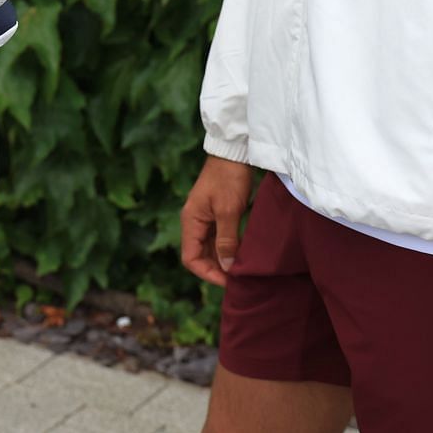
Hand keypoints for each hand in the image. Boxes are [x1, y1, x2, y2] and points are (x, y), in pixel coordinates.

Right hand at [179, 155, 256, 286]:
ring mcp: (205, 217)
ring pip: (210, 247)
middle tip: (239, 278)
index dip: (207, 273)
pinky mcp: (216, 213)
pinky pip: (218, 238)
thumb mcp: (228, 211)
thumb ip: (226, 240)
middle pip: (200, 255)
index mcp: (191, 221)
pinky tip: (242, 252)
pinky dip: (228, 247)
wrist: (233, 152)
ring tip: (242, 268)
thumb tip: (226, 267)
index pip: (190, 258)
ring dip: (223, 259)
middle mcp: (194, 221)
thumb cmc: (228, 178)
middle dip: (216, 269)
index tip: (228, 280)